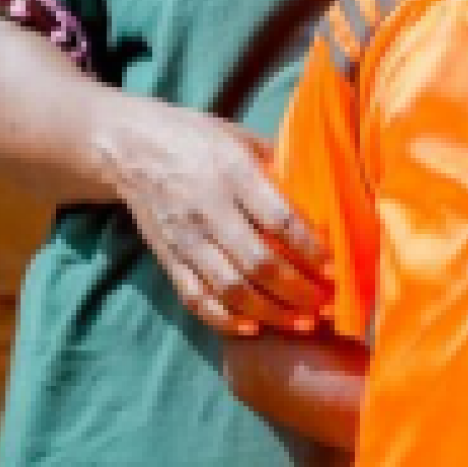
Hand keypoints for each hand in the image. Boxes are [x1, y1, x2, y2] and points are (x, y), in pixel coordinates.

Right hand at [95, 100, 332, 334]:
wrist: (131, 147)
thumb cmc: (198, 138)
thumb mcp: (243, 138)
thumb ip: (279, 167)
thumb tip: (324, 194)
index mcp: (234, 174)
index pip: (280, 220)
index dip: (311, 250)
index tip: (336, 268)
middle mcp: (209, 209)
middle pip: (259, 262)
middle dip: (298, 291)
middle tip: (328, 305)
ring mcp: (185, 238)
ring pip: (230, 288)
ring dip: (270, 312)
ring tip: (302, 323)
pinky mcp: (167, 258)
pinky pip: (195, 297)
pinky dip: (223, 319)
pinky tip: (253, 328)